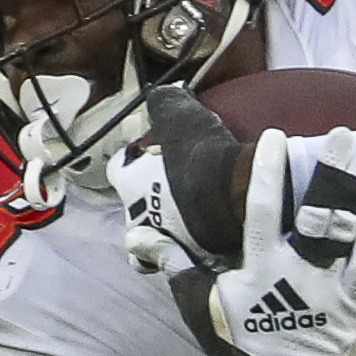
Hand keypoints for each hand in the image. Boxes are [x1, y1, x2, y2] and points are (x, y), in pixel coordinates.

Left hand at [112, 84, 254, 275]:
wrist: (237, 199)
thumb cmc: (201, 158)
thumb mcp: (181, 117)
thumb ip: (166, 103)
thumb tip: (167, 91)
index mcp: (130, 186)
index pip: (118, 170)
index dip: (130, 160)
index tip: (146, 154)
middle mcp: (139, 221)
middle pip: (134, 214)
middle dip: (147, 205)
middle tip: (170, 192)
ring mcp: (166, 247)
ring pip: (157, 246)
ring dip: (167, 236)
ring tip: (189, 224)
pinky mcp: (195, 264)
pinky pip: (189, 259)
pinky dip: (195, 250)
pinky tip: (212, 239)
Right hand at [168, 126, 355, 355]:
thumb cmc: (233, 341)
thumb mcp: (199, 303)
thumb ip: (174, 262)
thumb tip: (136, 235)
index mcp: (258, 267)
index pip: (263, 209)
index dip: (270, 171)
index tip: (275, 136)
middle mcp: (296, 272)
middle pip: (317, 213)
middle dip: (330, 171)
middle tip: (344, 133)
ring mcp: (327, 288)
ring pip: (346, 233)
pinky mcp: (348, 305)